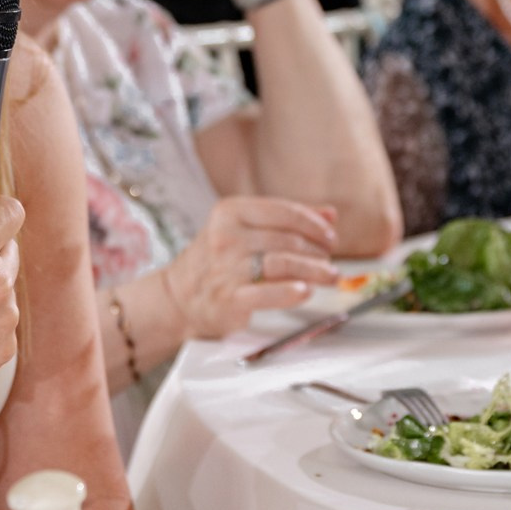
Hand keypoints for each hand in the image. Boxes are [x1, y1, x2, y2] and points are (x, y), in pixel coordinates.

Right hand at [163, 197, 338, 338]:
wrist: (179, 297)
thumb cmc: (218, 260)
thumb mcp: (244, 229)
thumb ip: (286, 219)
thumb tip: (330, 215)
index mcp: (230, 212)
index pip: (284, 211)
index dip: (314, 224)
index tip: (330, 237)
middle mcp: (227, 236)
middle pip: (287, 239)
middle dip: (317, 251)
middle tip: (330, 261)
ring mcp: (227, 267)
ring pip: (283, 263)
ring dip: (314, 270)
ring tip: (329, 276)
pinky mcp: (230, 298)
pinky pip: (268, 293)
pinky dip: (291, 292)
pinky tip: (306, 292)